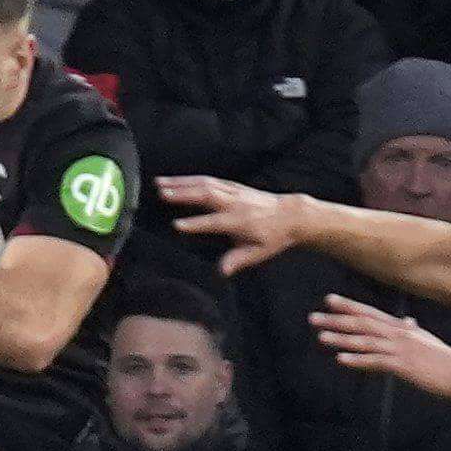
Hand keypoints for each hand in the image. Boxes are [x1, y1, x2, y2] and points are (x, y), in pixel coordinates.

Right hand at [159, 174, 302, 274]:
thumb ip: (238, 260)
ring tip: (159, 183)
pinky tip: (175, 180)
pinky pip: (208, 180)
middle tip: (161, 193)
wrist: (291, 215)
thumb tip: (222, 272)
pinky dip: (190, 179)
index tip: (176, 225)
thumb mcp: (259, 253)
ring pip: (204, 183)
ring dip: (181, 182)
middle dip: (183, 193)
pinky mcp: (232, 186)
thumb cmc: (273, 237)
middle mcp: (235, 203)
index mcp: (240, 221)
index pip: (214, 222)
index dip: (196, 224)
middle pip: (207, 195)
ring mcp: (234, 192)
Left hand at [309, 292, 450, 401]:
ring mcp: (401, 349)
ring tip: (320, 337)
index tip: (329, 300)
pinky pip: (376, 362)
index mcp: (402, 327)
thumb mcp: (427, 340)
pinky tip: (341, 360)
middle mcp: (399, 334)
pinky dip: (358, 360)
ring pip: (365, 342)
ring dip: (342, 339)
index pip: (370, 312)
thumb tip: (408, 322)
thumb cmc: (445, 359)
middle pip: (362, 324)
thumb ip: (413, 331)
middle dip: (336, 320)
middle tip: (312, 317)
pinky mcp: (404, 366)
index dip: (349, 306)